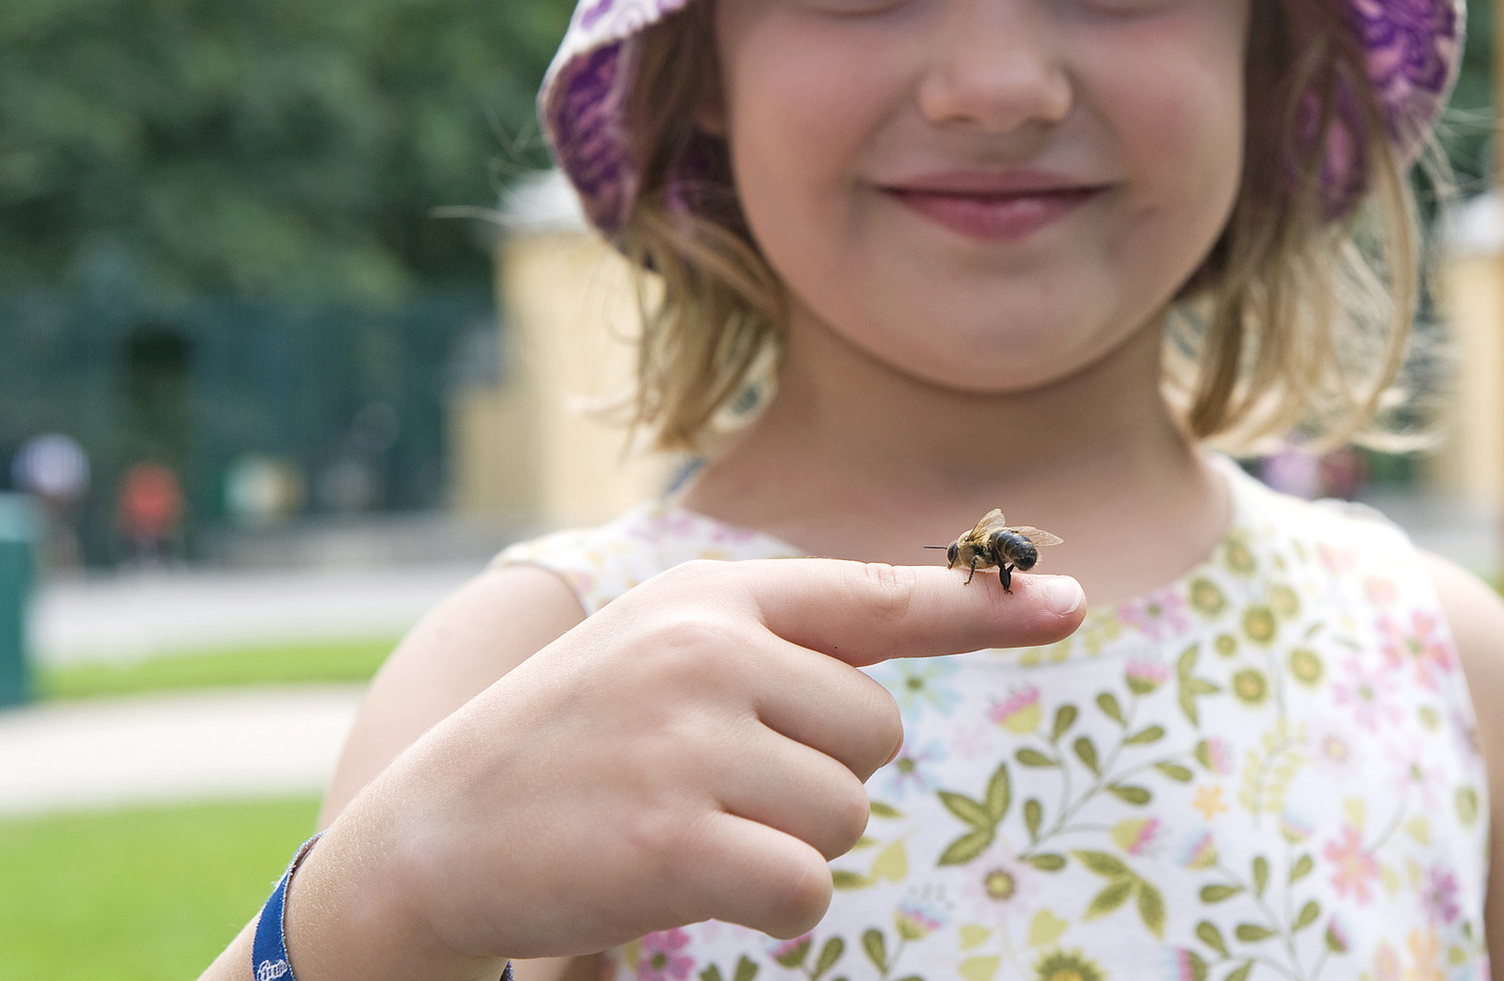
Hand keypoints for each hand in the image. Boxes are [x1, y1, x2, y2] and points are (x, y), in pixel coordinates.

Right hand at [285, 558, 1085, 978]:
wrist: (430, 836)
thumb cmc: (570, 743)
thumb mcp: (663, 653)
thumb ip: (778, 650)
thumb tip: (896, 690)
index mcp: (715, 596)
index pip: (878, 596)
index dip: (985, 607)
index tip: (1073, 602)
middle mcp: (710, 649)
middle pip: (877, 735)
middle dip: (817, 775)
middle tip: (708, 780)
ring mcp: (692, 740)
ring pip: (844, 816)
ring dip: (785, 842)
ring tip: (683, 823)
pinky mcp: (678, 839)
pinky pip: (806, 889)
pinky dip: (769, 905)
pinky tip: (685, 881)